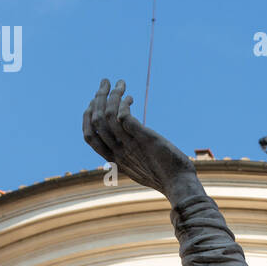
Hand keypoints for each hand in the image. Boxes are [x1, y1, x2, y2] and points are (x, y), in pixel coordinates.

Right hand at [82, 79, 197, 198]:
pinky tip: (131, 98)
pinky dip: (124, 105)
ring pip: (109, 116)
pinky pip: (125, 118)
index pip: (89, 136)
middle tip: (104, 81)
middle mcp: (119, 151)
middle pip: (96, 121)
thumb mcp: (139, 166)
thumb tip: (126, 142)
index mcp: (115, 159)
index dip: (87, 117)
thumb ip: (128, 153)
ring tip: (120, 83)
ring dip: (113, 95)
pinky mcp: (144, 138)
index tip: (93, 102)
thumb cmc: (163, 175)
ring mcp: (130, 145)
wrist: (179, 184)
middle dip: (97, 98)